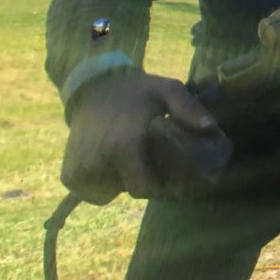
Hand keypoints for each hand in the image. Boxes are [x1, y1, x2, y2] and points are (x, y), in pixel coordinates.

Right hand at [61, 72, 221, 203]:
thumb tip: (211, 129)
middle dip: (145, 179)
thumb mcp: (167, 90)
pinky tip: (109, 159)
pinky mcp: (69, 177)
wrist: (92, 87)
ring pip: (114, 191)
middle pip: (132, 190)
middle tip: (149, 157)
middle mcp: (96, 161)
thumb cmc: (136, 91)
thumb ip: (189, 109)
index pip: (146, 188)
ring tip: (127, 152)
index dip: (160, 184)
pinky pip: (96, 192)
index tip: (168, 170)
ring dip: (125, 179)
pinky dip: (105, 182)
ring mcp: (79, 171)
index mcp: (122, 145)